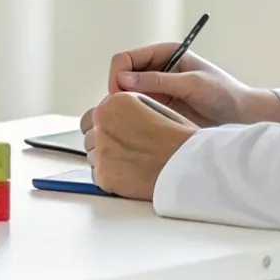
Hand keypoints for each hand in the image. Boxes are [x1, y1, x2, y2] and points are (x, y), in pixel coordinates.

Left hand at [80, 91, 196, 200]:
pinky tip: (129, 176)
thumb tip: (117, 115)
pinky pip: (97, 175)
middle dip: (104, 141)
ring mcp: (100, 150)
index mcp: (115, 102)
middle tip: (125, 150)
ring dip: (107, 159)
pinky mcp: (103, 175)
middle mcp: (103, 123)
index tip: (119, 134)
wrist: (189, 166)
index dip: (109, 126)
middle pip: (90, 134)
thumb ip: (130, 109)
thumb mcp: (155, 108)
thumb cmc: (181, 140)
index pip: (96, 114)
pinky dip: (110, 177)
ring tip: (132, 164)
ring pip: (93, 155)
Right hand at [107, 44, 279, 126]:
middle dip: (117, 93)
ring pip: (125, 96)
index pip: (125, 59)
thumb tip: (123, 79)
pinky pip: (136, 111)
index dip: (118, 75)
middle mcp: (157, 70)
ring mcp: (157, 91)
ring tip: (129, 123)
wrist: (244, 117)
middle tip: (122, 114)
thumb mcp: (193, 84)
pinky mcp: (160, 109)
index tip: (120, 95)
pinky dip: (132, 118)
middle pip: (120, 77)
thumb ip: (159, 81)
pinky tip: (137, 128)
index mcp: (165, 54)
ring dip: (124, 107)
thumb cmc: (225, 94)